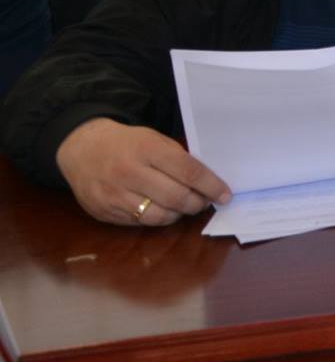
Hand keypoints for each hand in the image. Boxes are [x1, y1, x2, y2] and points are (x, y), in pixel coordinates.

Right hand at [54, 118, 231, 225]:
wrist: (81, 148)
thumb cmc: (126, 143)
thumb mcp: (153, 139)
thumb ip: (177, 159)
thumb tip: (207, 182)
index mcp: (147, 149)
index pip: (188, 171)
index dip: (211, 186)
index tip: (225, 194)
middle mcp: (129, 172)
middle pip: (176, 197)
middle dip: (197, 203)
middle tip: (204, 201)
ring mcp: (114, 195)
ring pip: (158, 215)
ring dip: (178, 214)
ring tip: (184, 206)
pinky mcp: (105, 212)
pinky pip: (139, 222)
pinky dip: (156, 218)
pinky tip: (161, 209)